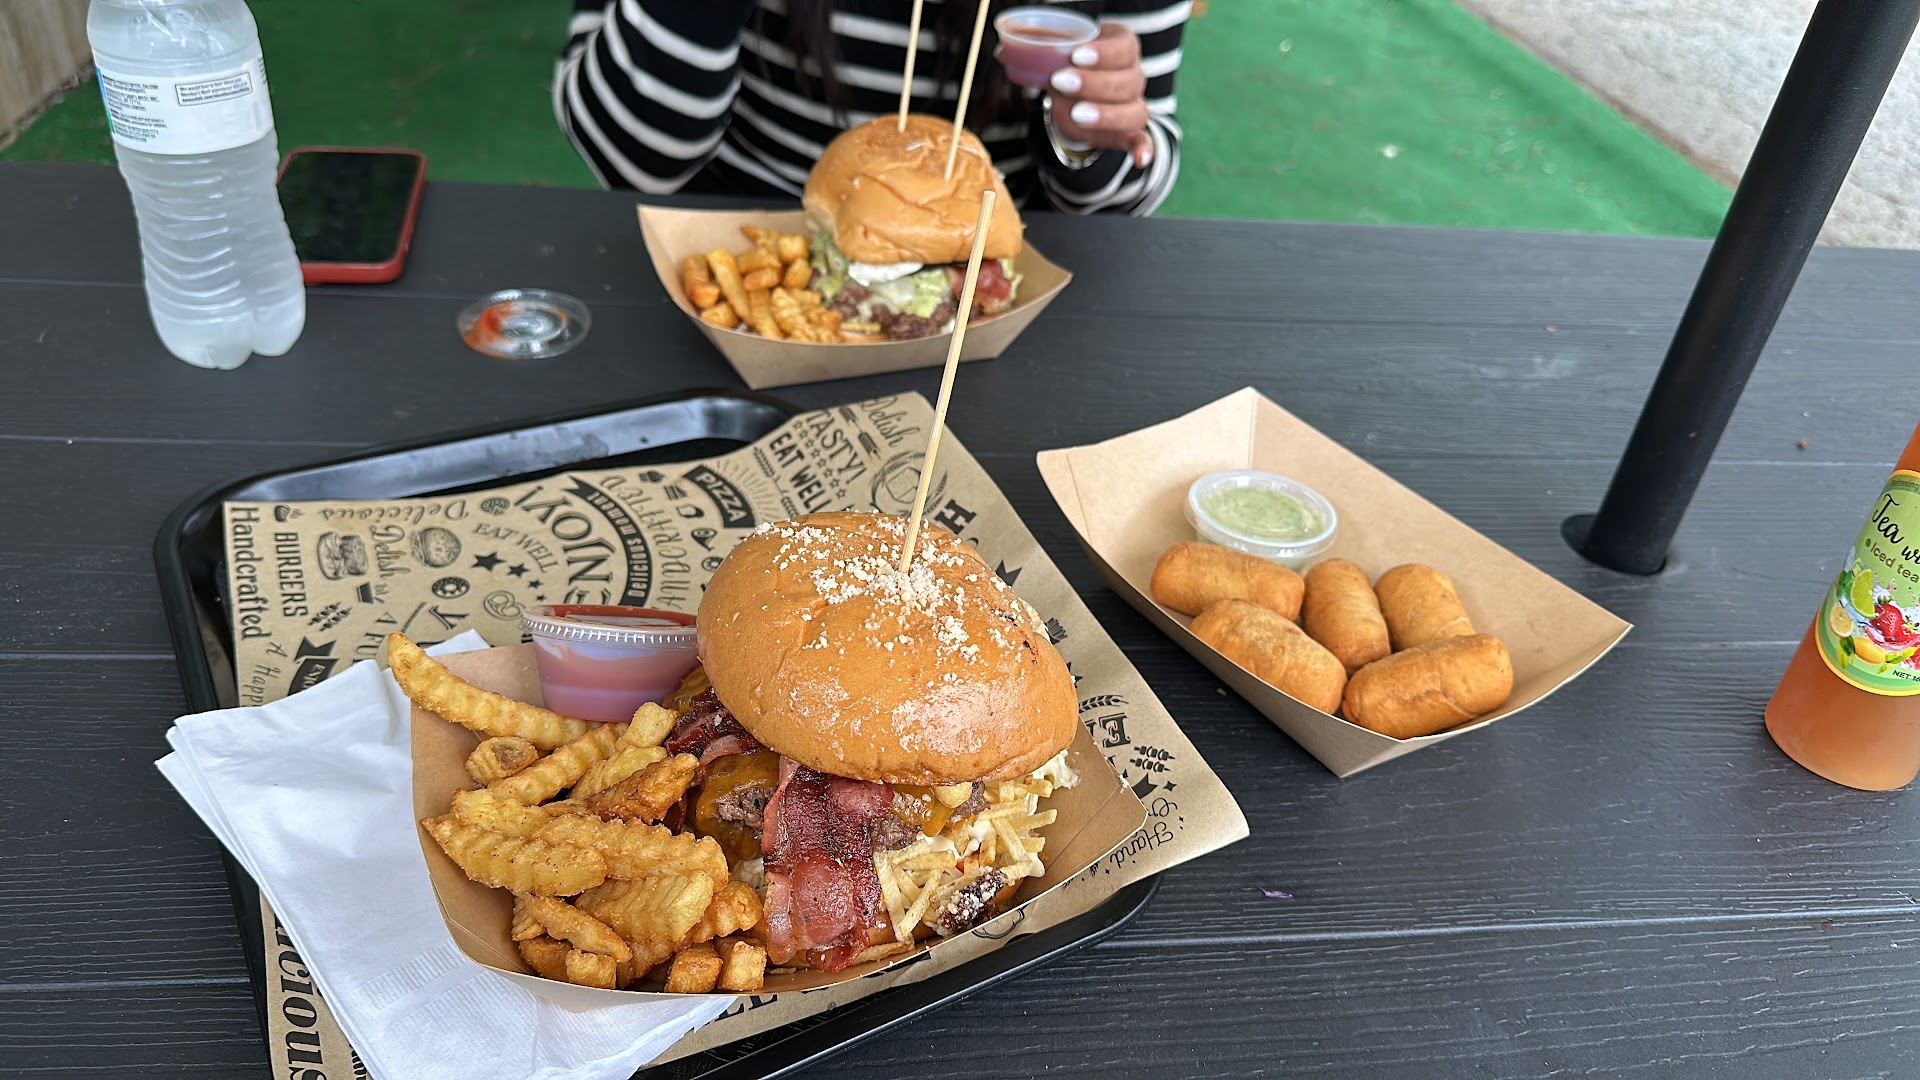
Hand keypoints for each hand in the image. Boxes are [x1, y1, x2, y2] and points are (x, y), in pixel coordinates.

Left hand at [1043, 24, 1151, 166]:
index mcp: (1122, 48)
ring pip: (1135, 111)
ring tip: (1076, 113)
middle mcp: (1133, 76)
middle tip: (1061, 83)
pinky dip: (1143, 149)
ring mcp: (1133, 105)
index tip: (1075, 55)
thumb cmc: (1069, 67)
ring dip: (1105, 114)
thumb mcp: (1057, 56)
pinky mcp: (1128, 131)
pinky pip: (1141, 140)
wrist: (1073, 94)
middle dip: (1094, 83)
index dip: (1103, 52)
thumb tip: (1003, 52)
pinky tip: (1140, 159)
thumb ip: (1039, 53)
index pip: (1125, 48)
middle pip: (1129, 81)